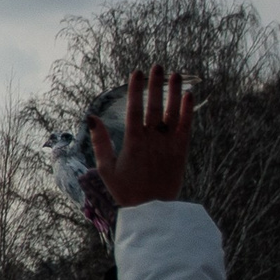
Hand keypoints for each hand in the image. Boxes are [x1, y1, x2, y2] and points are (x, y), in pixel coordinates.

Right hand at [92, 68, 191, 206]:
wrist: (152, 213)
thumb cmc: (126, 191)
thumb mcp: (106, 169)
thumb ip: (100, 142)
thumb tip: (91, 118)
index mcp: (132, 143)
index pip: (134, 110)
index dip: (135, 90)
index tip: (136, 73)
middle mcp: (152, 141)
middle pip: (154, 107)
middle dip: (156, 85)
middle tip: (157, 66)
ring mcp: (168, 146)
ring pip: (173, 113)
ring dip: (174, 93)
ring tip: (175, 74)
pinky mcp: (181, 153)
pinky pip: (186, 128)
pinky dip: (188, 111)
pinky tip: (188, 95)